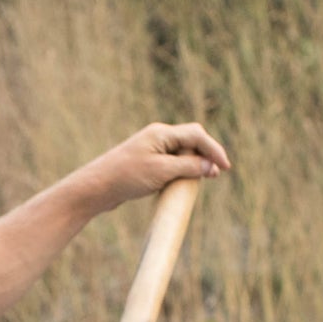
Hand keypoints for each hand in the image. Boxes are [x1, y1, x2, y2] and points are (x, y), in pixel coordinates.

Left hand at [88, 120, 230, 210]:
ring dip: (196, 164)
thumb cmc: (126, 177)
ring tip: (208, 177)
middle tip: (218, 173)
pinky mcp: (147, 164)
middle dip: (207, 155)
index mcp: (161, 133)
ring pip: (182, 153)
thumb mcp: (161, 172)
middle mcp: (158, 138)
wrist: (96, 188)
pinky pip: (172, 164)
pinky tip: (187, 182)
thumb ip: (188, 167)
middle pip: (191, 141)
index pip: (196, 135)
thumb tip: (210, 167)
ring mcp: (152, 151)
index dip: (214, 149)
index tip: (225, 167)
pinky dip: (184, 171)